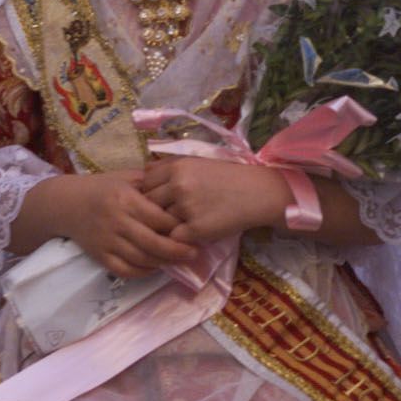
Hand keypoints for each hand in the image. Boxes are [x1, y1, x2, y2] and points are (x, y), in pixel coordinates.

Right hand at [53, 170, 192, 278]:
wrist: (64, 204)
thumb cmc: (102, 188)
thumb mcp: (126, 178)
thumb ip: (151, 184)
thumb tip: (179, 191)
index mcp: (126, 199)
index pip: (159, 218)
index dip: (179, 226)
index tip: (194, 229)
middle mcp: (117, 221)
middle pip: (153, 243)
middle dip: (177, 251)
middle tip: (195, 253)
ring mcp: (107, 241)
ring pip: (141, 259)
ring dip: (164, 263)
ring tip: (180, 261)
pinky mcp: (99, 255)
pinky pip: (125, 270)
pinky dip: (143, 272)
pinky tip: (156, 267)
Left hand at [140, 157, 291, 245]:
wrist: (258, 193)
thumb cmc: (228, 177)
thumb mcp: (198, 162)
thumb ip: (170, 165)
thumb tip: (143, 171)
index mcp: (178, 167)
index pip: (145, 183)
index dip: (149, 192)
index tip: (160, 197)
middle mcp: (179, 186)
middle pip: (148, 203)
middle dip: (155, 209)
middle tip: (169, 212)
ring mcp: (187, 208)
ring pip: (160, 221)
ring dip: (168, 224)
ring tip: (184, 222)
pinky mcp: (196, 229)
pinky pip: (174, 238)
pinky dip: (180, 237)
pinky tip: (192, 232)